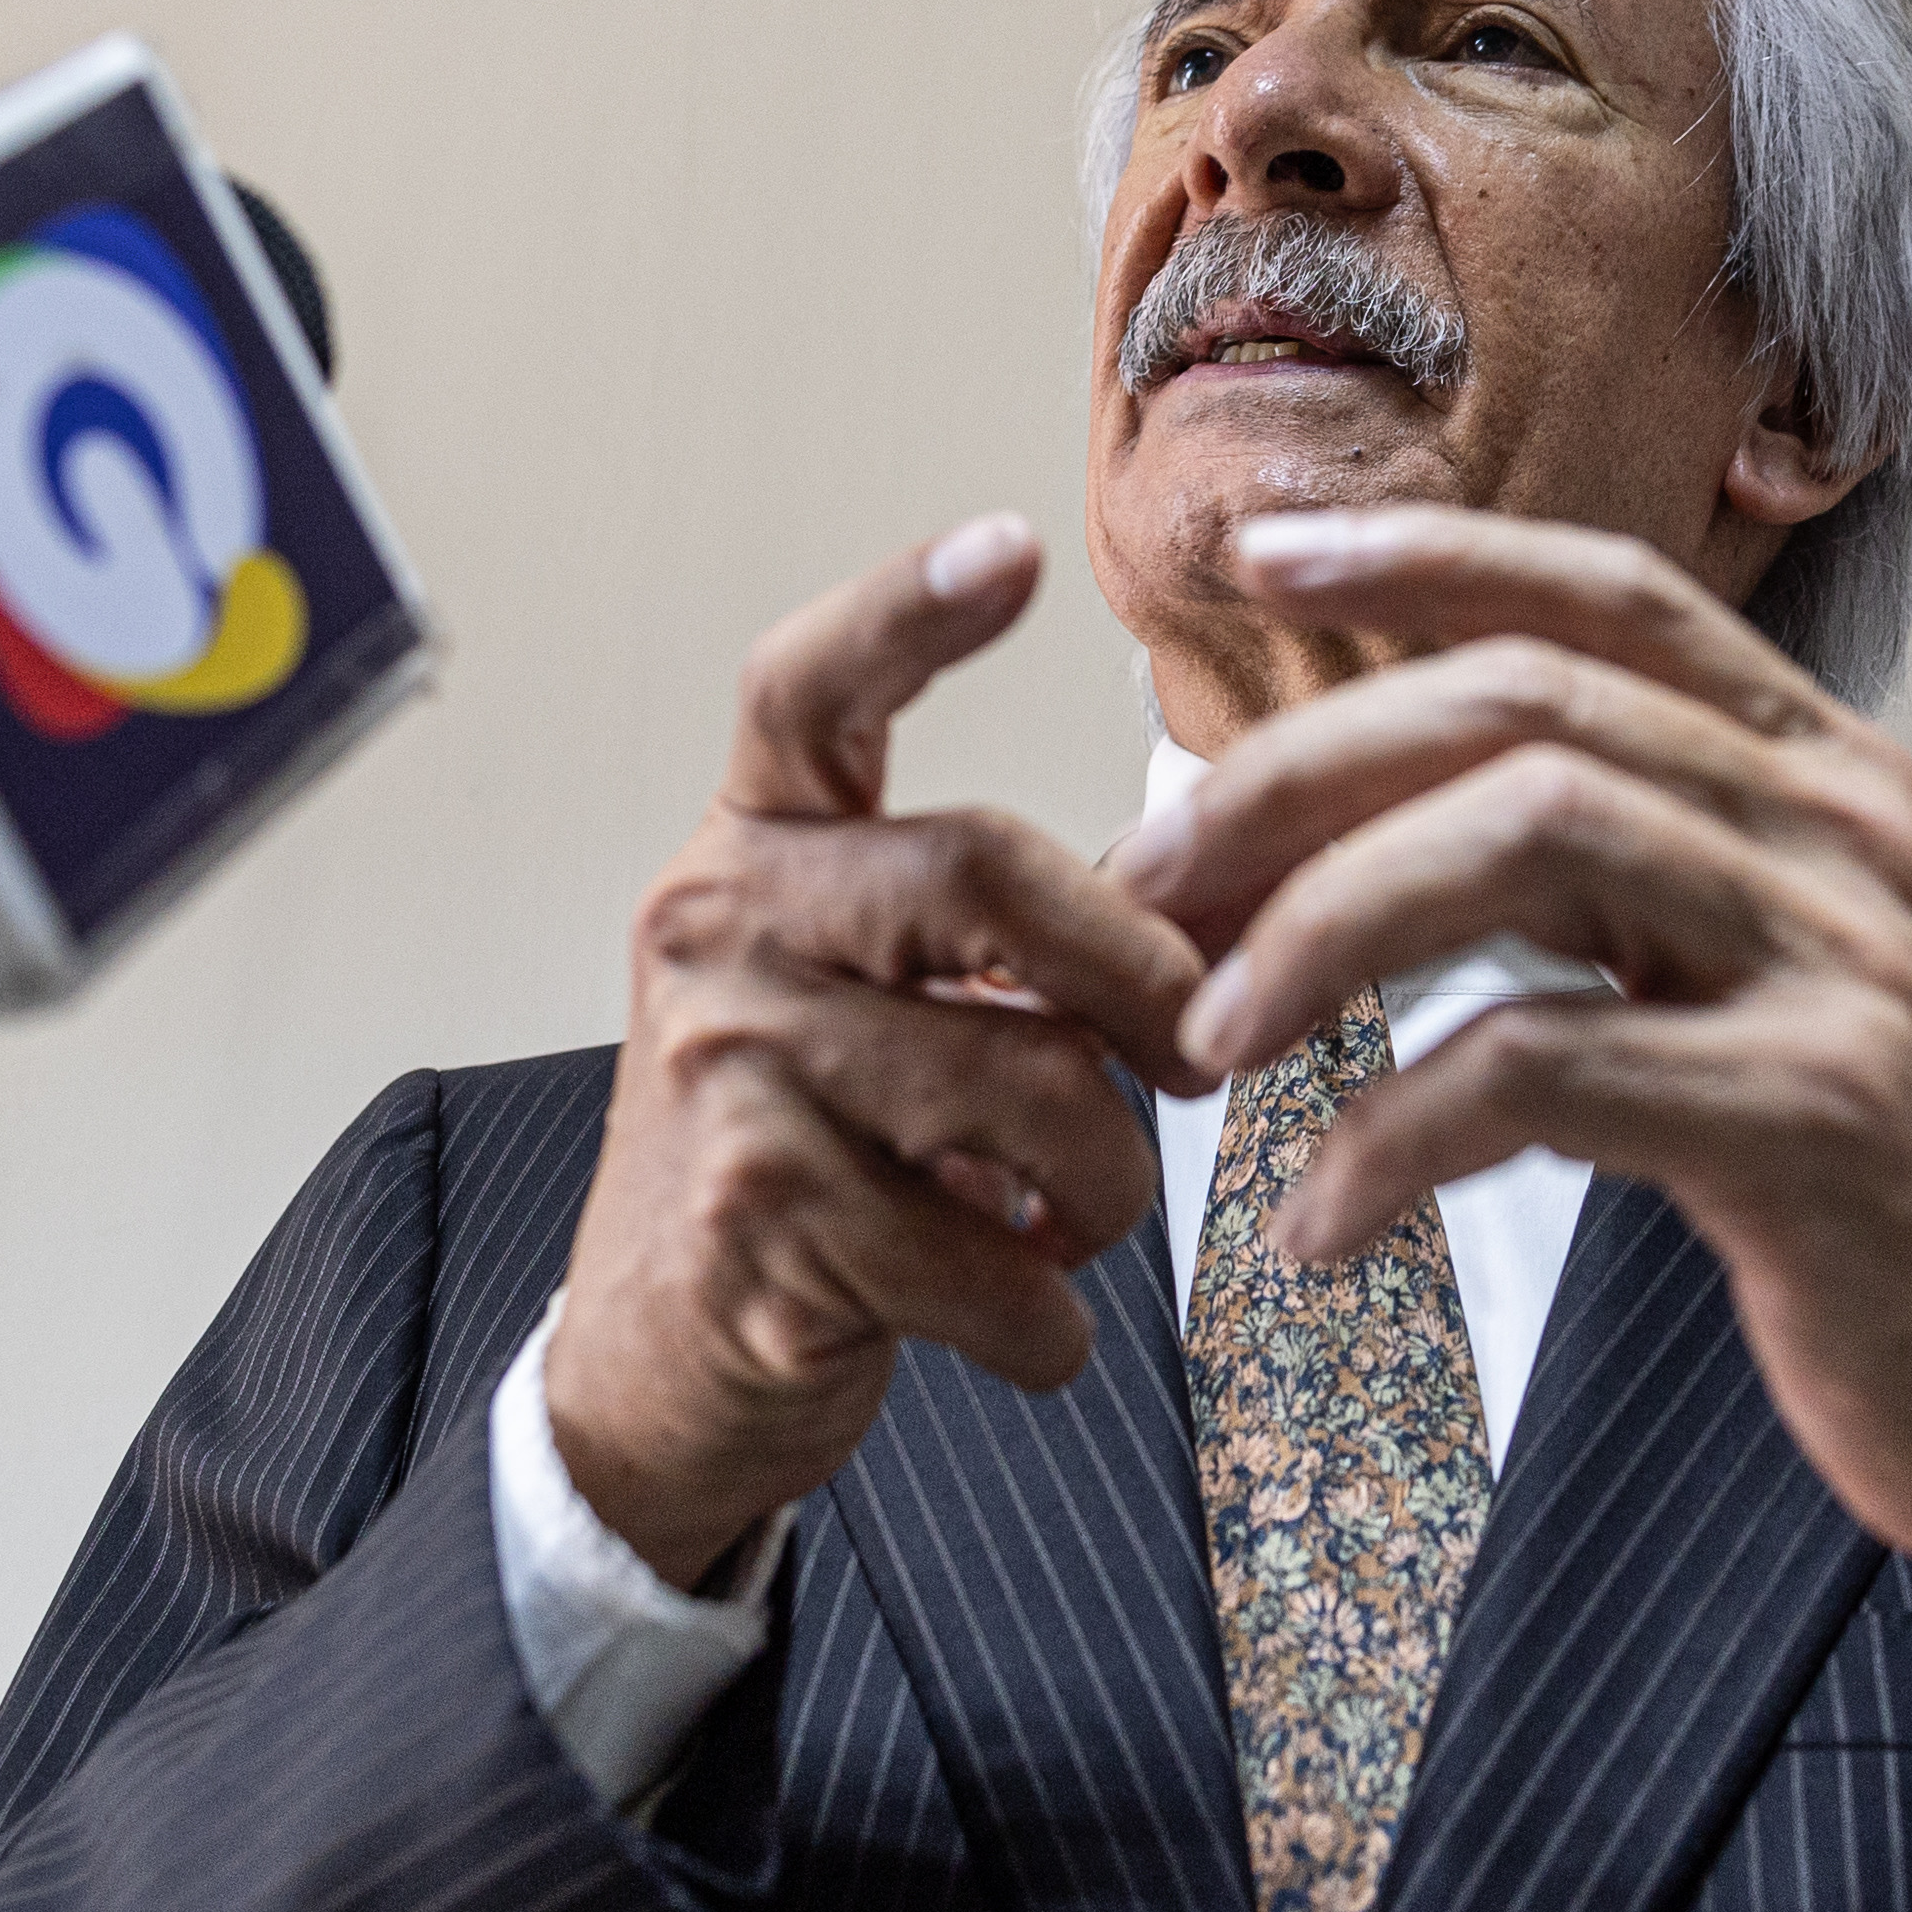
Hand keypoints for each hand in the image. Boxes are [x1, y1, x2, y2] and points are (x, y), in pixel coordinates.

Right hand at [539, 516, 1212, 1587]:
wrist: (664, 1363)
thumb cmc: (814, 1161)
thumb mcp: (891, 1008)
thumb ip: (1031, 932)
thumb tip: (1247, 875)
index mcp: (757, 846)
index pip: (810, 688)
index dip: (910, 612)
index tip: (1014, 548)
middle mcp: (718, 926)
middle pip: (986, 873)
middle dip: (1137, 982)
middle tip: (1193, 1062)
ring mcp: (726, 1066)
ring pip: (1024, 1083)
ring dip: (1103, 1184)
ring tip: (1068, 1217)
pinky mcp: (758, 1217)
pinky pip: (993, 1258)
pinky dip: (1047, 1317)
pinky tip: (1016, 1319)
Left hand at [1115, 504, 1911, 1755]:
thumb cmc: (1886, 1213)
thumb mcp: (1769, 990)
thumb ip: (1628, 881)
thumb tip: (1383, 821)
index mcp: (1827, 779)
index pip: (1607, 596)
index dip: (1424, 557)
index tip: (1261, 556)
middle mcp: (1846, 834)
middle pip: (1521, 703)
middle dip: (1299, 776)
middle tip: (1154, 885)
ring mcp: (1844, 964)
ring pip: (1524, 837)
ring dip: (1322, 927)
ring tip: (1212, 1039)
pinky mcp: (1814, 1117)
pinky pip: (1541, 1068)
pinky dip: (1392, 1134)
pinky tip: (1323, 1215)